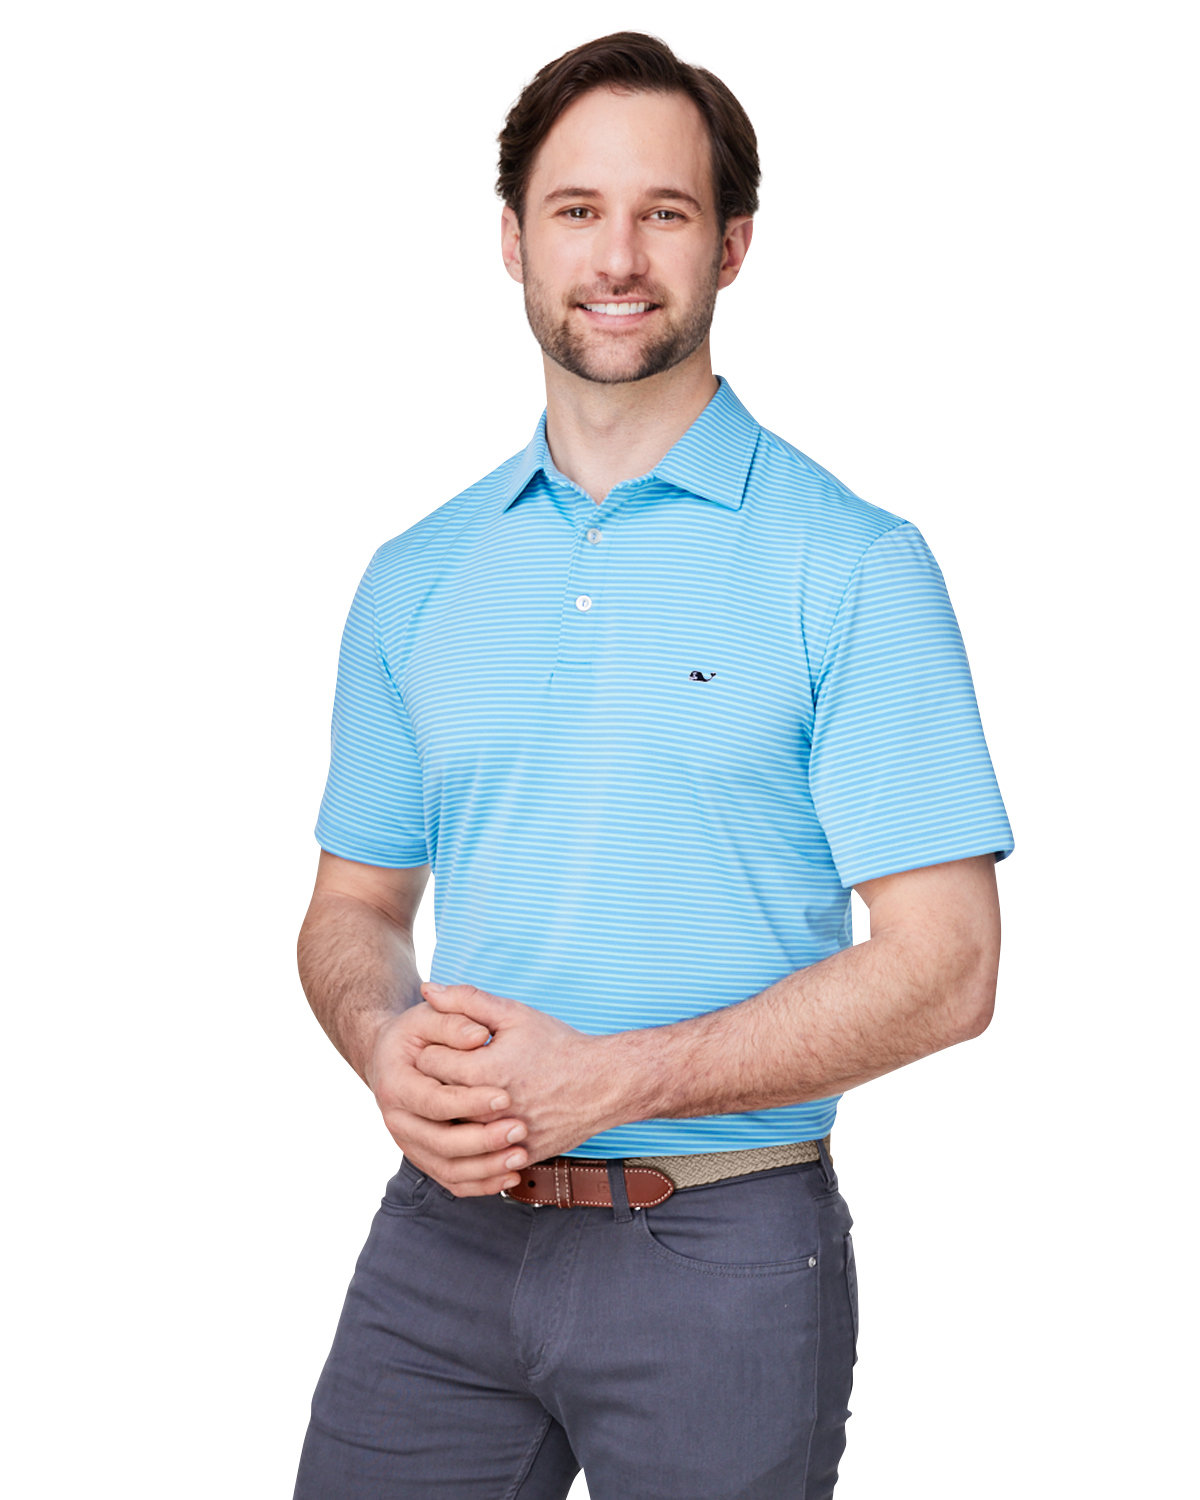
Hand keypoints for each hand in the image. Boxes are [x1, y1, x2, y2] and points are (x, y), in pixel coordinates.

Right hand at [366, 1001, 531, 1197]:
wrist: (396, 1058)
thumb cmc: (419, 1034)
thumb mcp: (430, 1016)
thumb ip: (453, 1019)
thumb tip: (479, 1035)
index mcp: (396, 1085)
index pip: (434, 1101)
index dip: (470, 1102)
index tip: (505, 1097)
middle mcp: (397, 1120)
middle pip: (440, 1142)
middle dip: (482, 1140)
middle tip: (520, 1128)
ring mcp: (411, 1144)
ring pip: (447, 1170)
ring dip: (486, 1168)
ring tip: (522, 1155)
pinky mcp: (427, 1158)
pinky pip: (453, 1182)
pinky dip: (482, 1184)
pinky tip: (512, 1175)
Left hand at [418, 982, 613, 1167]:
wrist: (602, 1084)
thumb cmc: (557, 1046)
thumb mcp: (513, 1015)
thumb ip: (466, 1000)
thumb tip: (428, 991)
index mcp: (481, 1072)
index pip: (426, 1062)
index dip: (434, 1048)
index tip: (447, 1045)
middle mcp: (486, 1111)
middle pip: (434, 1098)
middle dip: (438, 1082)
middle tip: (454, 1069)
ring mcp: (501, 1139)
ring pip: (452, 1130)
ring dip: (454, 1113)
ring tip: (468, 1093)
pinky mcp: (514, 1157)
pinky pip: (479, 1155)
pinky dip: (477, 1137)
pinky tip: (487, 1118)